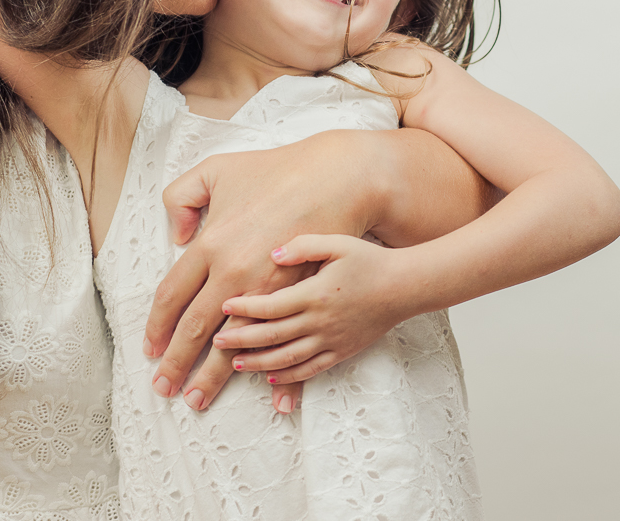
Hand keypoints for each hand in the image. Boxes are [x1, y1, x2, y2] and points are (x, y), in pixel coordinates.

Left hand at [143, 130, 382, 409]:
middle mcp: (236, 273)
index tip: (151, 349)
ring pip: (235, 344)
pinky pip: (282, 343)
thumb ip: (183, 198)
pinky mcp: (299, 297)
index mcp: (212, 244)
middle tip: (164, 389)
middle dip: (178, 364)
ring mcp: (270, 290)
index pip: (173, 296)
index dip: (159, 326)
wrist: (337, 180)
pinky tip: (264, 390)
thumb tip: (177, 238)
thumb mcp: (217, 169)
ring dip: (215, 376)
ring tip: (199, 398)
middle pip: (197, 329)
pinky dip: (273, 372)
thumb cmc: (276, 171)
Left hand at [212, 234, 420, 385]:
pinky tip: (271, 376)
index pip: (270, 305)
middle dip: (241, 340)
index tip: (225, 307)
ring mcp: (330, 341)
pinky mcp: (341, 352)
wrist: (404, 288)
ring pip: (287, 358)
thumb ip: (303, 245)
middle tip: (216, 341)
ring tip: (236, 363)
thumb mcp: (337, 243)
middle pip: (272, 336)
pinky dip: (287, 376)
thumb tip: (273, 254)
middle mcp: (319, 322)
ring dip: (258, 362)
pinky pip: (309, 370)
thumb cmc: (370, 261)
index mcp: (314, 294)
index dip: (245, 308)